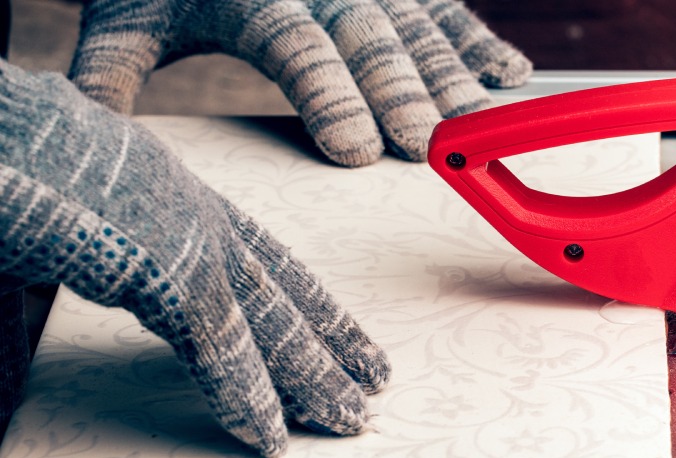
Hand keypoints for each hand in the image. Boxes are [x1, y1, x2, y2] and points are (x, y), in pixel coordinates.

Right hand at [0, 61, 390, 457]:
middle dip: (329, 342)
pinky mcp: (164, 268)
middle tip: (372, 383)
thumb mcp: (81, 215)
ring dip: (310, 379)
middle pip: (282, 290)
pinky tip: (270, 435)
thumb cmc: (16, 164)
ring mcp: (186, 236)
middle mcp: (195, 210)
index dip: (307, 301)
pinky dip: (245, 396)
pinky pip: (218, 346)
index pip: (264, 257)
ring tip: (350, 421)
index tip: (341, 335)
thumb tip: (121, 278)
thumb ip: (120, 255)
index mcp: (177, 192)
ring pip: (269, 322)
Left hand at [69, 0, 532, 165]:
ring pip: (417, 31)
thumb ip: (110, 71)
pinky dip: (480, 42)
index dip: (330, 96)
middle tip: (425, 146)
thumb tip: (89, 128)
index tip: (356, 149)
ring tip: (478, 125)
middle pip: (370, 43)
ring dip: (451, 80)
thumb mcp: (127, 18)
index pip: (297, 50)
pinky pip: (448, 11)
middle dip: (400, 95)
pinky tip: (509, 75)